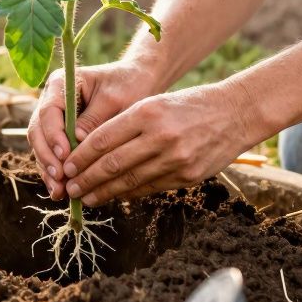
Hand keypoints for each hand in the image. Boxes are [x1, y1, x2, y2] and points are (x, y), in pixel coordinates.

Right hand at [28, 60, 162, 199]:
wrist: (138, 81)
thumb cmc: (128, 86)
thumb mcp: (115, 100)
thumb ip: (94, 120)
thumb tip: (76, 144)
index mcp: (60, 84)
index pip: (48, 112)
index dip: (53, 136)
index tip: (65, 156)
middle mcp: (52, 100)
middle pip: (38, 131)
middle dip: (47, 158)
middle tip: (60, 180)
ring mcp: (54, 118)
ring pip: (42, 146)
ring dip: (49, 170)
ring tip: (59, 192)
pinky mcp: (61, 134)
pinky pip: (53, 155)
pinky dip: (56, 173)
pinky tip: (62, 191)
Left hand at [62, 82, 258, 205]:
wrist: (235, 114)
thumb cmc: (189, 105)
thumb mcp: (155, 102)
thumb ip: (125, 124)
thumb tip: (89, 151)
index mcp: (147, 112)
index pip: (103, 139)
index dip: (80, 157)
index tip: (66, 167)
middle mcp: (160, 136)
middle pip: (112, 164)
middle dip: (86, 179)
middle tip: (69, 188)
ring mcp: (176, 159)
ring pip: (129, 181)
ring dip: (103, 192)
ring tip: (86, 198)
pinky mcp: (187, 177)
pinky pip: (149, 188)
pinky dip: (128, 194)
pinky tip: (114, 196)